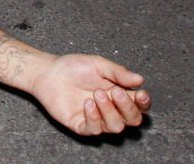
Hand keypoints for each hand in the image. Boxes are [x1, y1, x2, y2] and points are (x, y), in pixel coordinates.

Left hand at [29, 54, 150, 135]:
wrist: (49, 72)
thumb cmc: (74, 67)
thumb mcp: (98, 64)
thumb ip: (118, 73)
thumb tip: (140, 80)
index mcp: (119, 94)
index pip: (140, 105)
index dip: (144, 103)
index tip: (141, 94)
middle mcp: (111, 109)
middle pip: (133, 120)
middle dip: (127, 107)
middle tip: (115, 92)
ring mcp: (97, 119)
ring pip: (116, 127)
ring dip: (109, 111)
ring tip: (96, 94)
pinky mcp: (81, 125)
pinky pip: (95, 130)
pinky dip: (94, 118)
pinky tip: (87, 104)